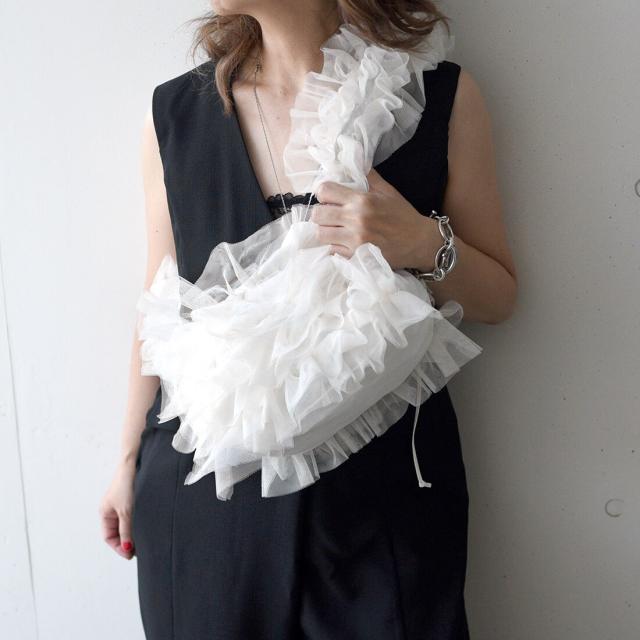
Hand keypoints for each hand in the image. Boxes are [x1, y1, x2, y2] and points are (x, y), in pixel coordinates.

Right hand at [99, 459, 136, 559]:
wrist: (131, 464)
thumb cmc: (125, 485)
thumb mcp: (126, 511)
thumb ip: (125, 530)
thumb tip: (126, 548)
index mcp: (104, 513)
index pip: (109, 537)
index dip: (118, 547)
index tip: (130, 555)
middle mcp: (110, 510)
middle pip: (115, 532)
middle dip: (124, 542)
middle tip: (137, 551)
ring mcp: (119, 505)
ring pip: (123, 525)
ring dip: (130, 534)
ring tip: (141, 542)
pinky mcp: (128, 499)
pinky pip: (129, 517)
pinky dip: (134, 524)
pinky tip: (143, 528)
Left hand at [310, 167, 438, 269]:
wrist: (420, 242)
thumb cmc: (404, 216)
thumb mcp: (388, 191)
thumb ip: (368, 176)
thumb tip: (355, 158)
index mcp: (362, 200)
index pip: (325, 191)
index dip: (323, 193)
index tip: (329, 197)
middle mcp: (356, 219)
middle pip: (318, 214)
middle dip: (321, 213)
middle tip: (330, 215)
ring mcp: (355, 240)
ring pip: (321, 234)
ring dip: (325, 231)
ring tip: (334, 229)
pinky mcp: (356, 257)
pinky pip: (332, 250)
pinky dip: (334, 246)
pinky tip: (343, 243)